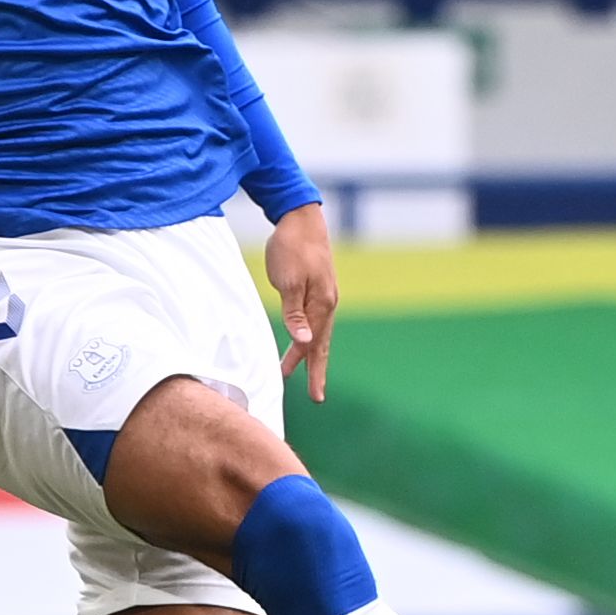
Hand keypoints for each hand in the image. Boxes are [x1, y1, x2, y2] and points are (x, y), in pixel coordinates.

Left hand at [264, 204, 338, 399]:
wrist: (300, 217)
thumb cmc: (291, 247)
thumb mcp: (288, 281)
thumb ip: (295, 313)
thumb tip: (303, 342)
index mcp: (322, 304)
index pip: (316, 346)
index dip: (314, 371)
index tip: (315, 397)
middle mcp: (327, 303)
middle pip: (321, 343)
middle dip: (316, 370)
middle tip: (316, 396)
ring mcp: (324, 295)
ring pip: (316, 331)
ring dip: (307, 353)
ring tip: (293, 370)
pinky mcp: (316, 287)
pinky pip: (313, 319)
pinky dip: (307, 334)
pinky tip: (300, 338)